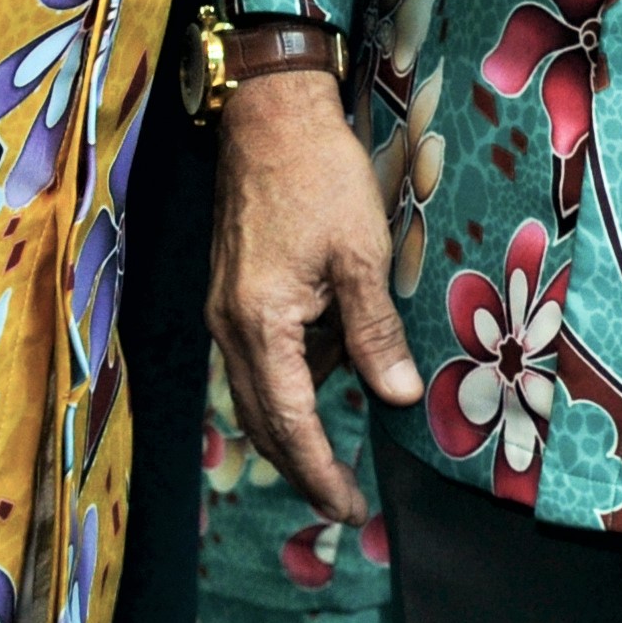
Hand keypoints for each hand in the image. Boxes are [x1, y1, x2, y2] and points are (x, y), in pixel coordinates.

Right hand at [206, 68, 418, 519]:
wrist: (269, 115)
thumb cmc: (319, 176)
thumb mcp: (361, 255)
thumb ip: (374, 331)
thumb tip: (396, 396)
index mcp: (260, 325)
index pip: (289, 423)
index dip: (319, 471)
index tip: (347, 507)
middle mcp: (230, 327)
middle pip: (263, 420)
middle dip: (301, 465)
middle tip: (341, 501)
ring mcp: (225, 310)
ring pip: (257, 391)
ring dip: (292, 427)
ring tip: (335, 454)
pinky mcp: (232, 292)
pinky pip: (258, 358)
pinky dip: (289, 382)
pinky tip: (328, 376)